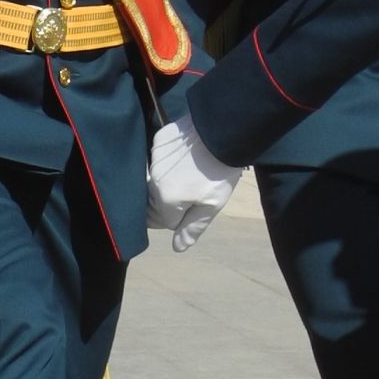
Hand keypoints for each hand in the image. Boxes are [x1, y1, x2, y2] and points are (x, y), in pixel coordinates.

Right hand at [147, 117, 241, 254]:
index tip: (201, 200)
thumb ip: (192, 227)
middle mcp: (153, 179)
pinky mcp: (159, 139)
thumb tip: (177, 248)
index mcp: (165, 199)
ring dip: (172, 179)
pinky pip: (160, 157)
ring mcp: (154, 157)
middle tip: (199, 184)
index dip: (187, 214)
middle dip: (177, 199)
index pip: (169, 220)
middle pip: (161, 201)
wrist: (226, 130)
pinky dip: (171, 159)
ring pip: (160, 179)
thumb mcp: (212, 204)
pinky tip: (189, 152)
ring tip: (195, 168)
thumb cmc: (221, 170)